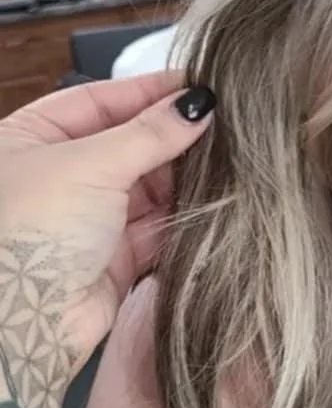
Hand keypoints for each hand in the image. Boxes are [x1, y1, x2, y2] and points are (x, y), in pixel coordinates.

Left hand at [0, 72, 214, 407]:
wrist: (22, 322)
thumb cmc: (28, 231)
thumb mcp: (90, 163)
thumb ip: (150, 132)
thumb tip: (198, 103)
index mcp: (33, 137)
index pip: (102, 99)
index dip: (152, 92)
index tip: (202, 85)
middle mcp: (60, 175)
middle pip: (132, 144)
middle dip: (176, 138)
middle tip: (229, 126)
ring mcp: (89, 219)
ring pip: (151, 188)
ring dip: (187, 179)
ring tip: (233, 163)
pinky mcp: (116, 259)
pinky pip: (161, 229)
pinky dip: (188, 218)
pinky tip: (220, 203)